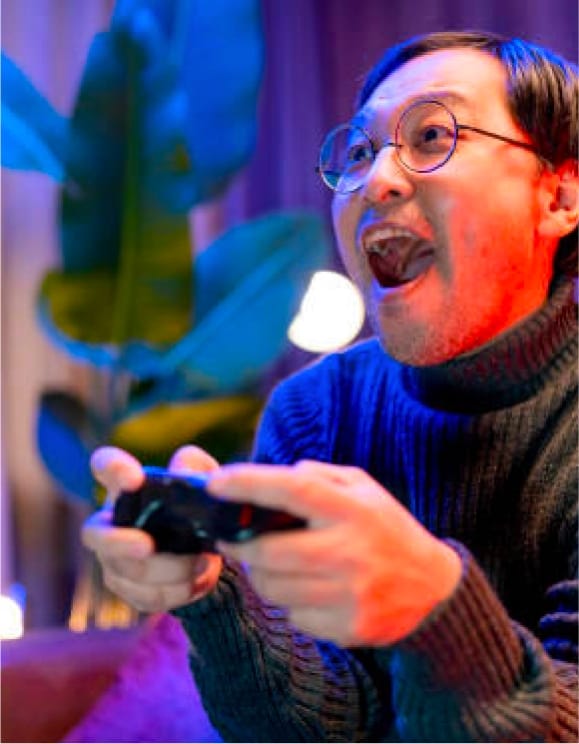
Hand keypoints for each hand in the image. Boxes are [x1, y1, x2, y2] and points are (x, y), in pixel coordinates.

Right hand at [82, 445, 222, 612]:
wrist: (209, 548)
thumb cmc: (196, 502)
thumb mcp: (202, 478)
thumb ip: (193, 466)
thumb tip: (181, 470)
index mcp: (127, 485)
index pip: (105, 465)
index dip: (111, 469)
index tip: (133, 478)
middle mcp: (111, 521)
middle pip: (94, 534)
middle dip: (118, 543)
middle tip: (147, 546)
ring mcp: (114, 558)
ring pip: (127, 572)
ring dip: (167, 570)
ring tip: (201, 563)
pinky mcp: (129, 587)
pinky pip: (145, 597)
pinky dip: (175, 592)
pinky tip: (197, 582)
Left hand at [208, 460, 460, 646]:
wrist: (432, 587)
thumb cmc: (385, 528)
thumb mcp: (363, 489)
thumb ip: (318, 477)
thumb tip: (275, 478)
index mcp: (352, 509)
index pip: (292, 490)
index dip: (249, 484)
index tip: (215, 483)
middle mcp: (350, 551)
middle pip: (270, 553)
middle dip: (239, 545)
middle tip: (231, 538)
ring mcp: (349, 594)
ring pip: (274, 590)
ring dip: (261, 575)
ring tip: (272, 563)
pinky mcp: (348, 628)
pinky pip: (295, 616)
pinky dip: (290, 602)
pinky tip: (307, 589)